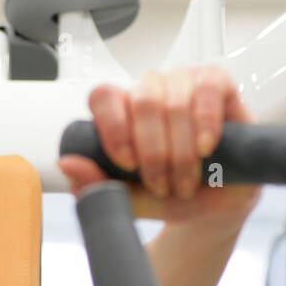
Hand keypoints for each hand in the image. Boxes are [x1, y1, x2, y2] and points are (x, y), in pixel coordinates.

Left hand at [57, 65, 262, 224]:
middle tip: (163, 186)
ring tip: (186, 181)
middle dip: (153, 152)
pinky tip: (205, 149)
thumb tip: (66, 164)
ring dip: (180, 151)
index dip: (113, 128)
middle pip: (141, 101)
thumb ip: (98, 186)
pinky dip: (204, 123)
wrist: (219, 204)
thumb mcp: (133, 201)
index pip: (103, 96)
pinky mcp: (216, 82)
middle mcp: (149, 92)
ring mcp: (182, 82)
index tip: (127, 164)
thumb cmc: (173, 194)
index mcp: (121, 112)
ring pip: (173, 102)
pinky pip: (206, 90)